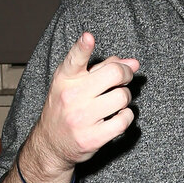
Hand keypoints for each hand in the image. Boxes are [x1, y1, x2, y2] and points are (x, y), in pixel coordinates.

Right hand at [33, 32, 139, 173]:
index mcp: (65, 79)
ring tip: (115, 101)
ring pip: (122, 97)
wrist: (51, 144)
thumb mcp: (76, 84)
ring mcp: (81, 118)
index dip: (82, 47)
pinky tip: (117, 116)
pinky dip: (126, 116)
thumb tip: (132, 63)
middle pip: (114, 74)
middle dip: (126, 74)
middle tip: (124, 79)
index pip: (74, 59)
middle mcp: (71, 96)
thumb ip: (102, 68)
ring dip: (125, 98)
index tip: (88, 37)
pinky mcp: (92, 137)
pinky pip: (124, 120)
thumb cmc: (67, 108)